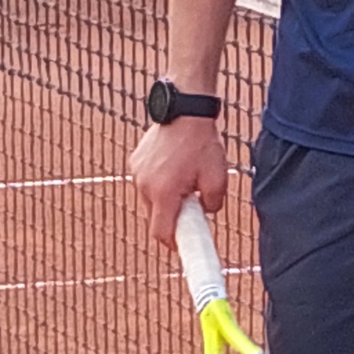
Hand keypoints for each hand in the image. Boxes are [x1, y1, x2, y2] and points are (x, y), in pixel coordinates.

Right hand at [129, 115, 228, 247]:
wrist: (185, 109)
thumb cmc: (202, 143)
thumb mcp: (218, 178)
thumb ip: (213, 204)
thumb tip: (205, 212)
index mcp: (163, 194)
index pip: (161, 233)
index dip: (174, 243)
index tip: (185, 245)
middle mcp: (144, 185)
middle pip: (155, 218)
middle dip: (173, 218)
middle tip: (192, 208)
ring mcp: (138, 173)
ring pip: (151, 200)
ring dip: (166, 200)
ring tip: (185, 181)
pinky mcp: (136, 161)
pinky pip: (147, 182)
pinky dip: (160, 183)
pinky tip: (175, 167)